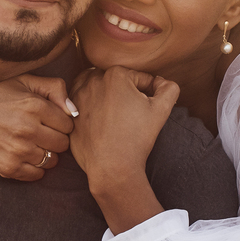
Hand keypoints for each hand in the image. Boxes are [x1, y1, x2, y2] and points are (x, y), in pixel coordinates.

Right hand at [0, 74, 75, 180]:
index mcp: (34, 105)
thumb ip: (54, 88)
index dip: (60, 123)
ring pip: (52, 160)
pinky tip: (22, 156)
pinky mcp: (8, 166)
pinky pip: (36, 175)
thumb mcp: (23, 82)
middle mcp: (28, 128)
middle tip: (40, 134)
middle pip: (63, 144)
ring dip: (45, 154)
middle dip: (55, 139)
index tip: (48, 121)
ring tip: (30, 145)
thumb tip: (73, 111)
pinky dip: (33, 168)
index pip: (68, 124)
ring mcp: (18, 149)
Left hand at [69, 66, 179, 196]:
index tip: (145, 110)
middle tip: (131, 113)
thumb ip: (169, 87)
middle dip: (125, 92)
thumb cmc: (137, 138)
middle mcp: (93, 81)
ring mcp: (78, 96)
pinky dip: (91, 107)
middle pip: (116, 80)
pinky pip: (82, 103)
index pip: (138, 78)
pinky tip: (102, 121)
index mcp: (115, 74)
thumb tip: (159, 81)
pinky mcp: (70, 111)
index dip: (147, 94)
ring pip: (97, 88)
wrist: (112, 166)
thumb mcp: (162, 110)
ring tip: (116, 115)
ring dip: (106, 95)